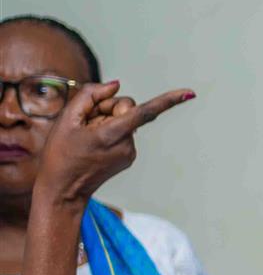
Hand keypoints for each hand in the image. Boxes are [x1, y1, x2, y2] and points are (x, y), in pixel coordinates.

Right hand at [37, 82, 194, 208]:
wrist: (63, 189)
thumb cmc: (60, 153)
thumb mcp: (67, 119)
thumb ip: (90, 95)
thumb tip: (116, 86)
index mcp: (112, 134)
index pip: (145, 112)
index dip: (168, 101)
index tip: (190, 94)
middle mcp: (127, 144)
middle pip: (127, 108)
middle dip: (108, 107)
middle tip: (86, 121)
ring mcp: (130, 153)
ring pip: (125, 120)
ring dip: (107, 120)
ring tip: (87, 137)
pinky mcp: (129, 157)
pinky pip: (124, 133)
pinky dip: (111, 132)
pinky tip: (94, 144)